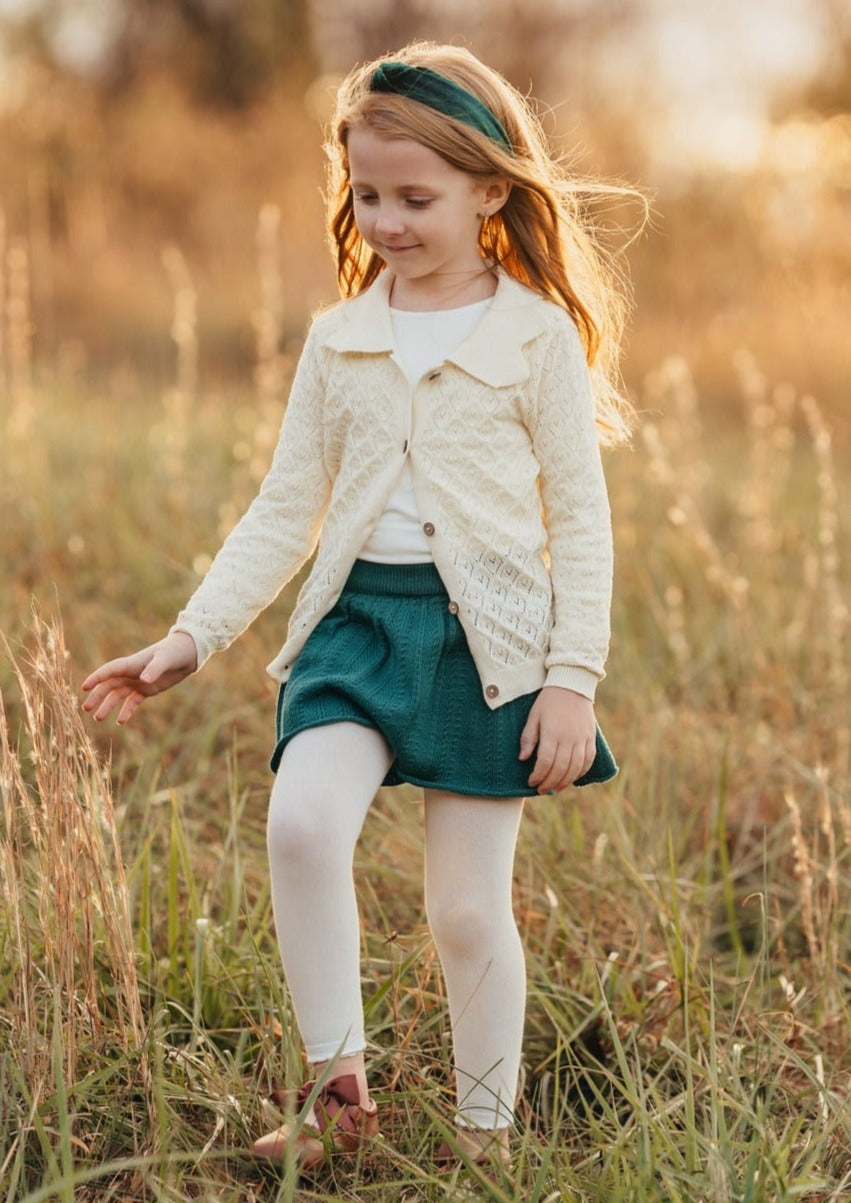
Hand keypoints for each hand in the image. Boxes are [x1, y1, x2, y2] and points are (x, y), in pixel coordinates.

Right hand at [81, 631, 197, 724]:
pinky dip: (126, 711)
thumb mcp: (165, 659)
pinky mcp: (147, 690)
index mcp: (132, 664)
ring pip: (118, 695)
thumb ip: (154, 669)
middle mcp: (131, 673)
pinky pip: (133, 701)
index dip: (96, 678)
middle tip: (85, 708)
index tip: (84, 687)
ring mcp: (138, 682)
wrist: (187, 653)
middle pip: (109, 685)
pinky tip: (120, 721)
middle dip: (97, 696)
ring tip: (97, 718)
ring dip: (107, 706)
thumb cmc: (174, 651)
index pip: (109, 671)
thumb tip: (143, 680)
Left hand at [518, 686, 595, 793]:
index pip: (545, 762)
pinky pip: (588, 760)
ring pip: (575, 768)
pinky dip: (581, 772)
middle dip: (550, 783)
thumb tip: (522, 759)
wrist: (571, 685)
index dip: (538, 776)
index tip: (531, 782)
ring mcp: (582, 739)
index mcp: (552, 733)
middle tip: (542, 790)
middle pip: (560, 768)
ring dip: (565, 781)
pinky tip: (573, 778)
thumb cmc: (548, 701)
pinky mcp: (591, 738)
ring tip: (555, 789)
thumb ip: (528, 738)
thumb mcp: (533, 717)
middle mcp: (569, 738)